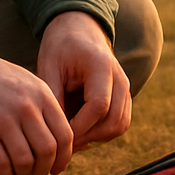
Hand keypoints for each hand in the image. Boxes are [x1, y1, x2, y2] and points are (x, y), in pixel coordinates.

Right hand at [0, 37, 73, 174]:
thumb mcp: (22, 80)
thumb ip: (41, 105)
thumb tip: (56, 139)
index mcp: (40, 93)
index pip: (65, 134)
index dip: (64, 157)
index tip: (57, 168)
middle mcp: (25, 106)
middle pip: (48, 151)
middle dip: (45, 169)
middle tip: (35, 174)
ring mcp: (3, 120)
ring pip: (26, 162)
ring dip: (24, 174)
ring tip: (18, 172)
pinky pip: (1, 165)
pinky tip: (1, 171)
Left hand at [38, 11, 130, 149]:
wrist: (78, 29)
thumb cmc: (60, 46)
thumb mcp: (49, 66)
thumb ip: (54, 97)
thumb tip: (56, 133)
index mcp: (101, 66)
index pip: (99, 105)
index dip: (80, 126)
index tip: (59, 136)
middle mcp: (119, 78)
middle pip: (114, 120)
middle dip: (89, 137)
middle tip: (64, 145)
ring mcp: (125, 88)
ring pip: (120, 125)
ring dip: (96, 138)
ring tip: (70, 142)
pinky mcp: (123, 96)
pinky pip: (119, 122)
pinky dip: (102, 133)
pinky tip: (79, 134)